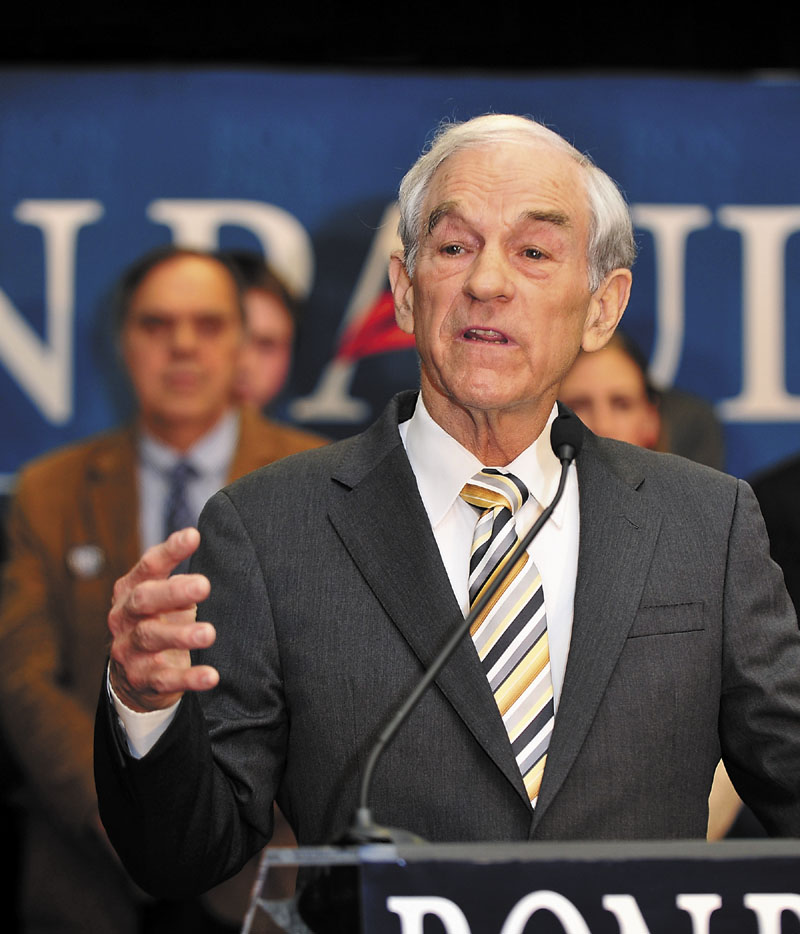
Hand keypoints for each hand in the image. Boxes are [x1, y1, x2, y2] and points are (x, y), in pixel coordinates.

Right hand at [108, 528, 218, 712]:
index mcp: (131, 590)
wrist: (133, 676)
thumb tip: (199, 544)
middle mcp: (124, 616)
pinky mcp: (141, 678)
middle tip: (204, 585)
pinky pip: (165, 678)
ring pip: (151, 638)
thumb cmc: (157, 621)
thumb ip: (178, 577)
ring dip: (181, 635)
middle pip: (144, 600)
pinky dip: (189, 677)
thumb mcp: (163, 598)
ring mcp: (129, 649)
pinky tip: (211, 676)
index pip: (149, 566)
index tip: (194, 536)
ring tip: (209, 633)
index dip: (170, 551)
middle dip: (172, 592)